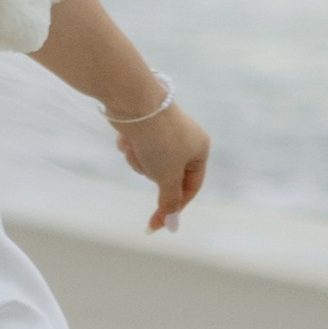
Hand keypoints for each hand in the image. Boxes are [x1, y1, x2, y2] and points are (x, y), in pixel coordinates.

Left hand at [116, 98, 207, 233]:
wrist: (134, 102)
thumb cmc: (159, 140)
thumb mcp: (168, 175)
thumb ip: (170, 201)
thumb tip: (170, 225)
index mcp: (199, 150)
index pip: (191, 187)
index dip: (174, 207)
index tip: (155, 224)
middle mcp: (184, 140)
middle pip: (166, 176)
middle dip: (151, 173)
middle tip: (146, 162)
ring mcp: (163, 132)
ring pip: (148, 164)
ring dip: (138, 160)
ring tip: (136, 146)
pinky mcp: (143, 127)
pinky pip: (136, 149)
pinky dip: (130, 147)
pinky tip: (128, 137)